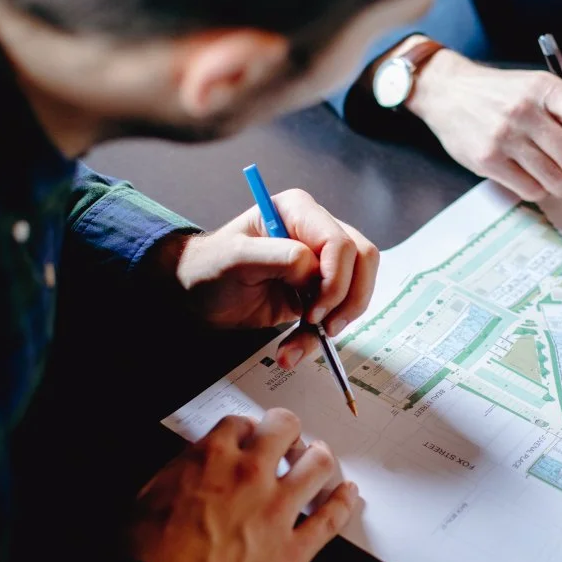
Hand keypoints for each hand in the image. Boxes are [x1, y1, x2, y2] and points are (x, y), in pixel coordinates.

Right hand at [129, 410, 359, 561]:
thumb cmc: (148, 556)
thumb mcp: (151, 495)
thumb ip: (184, 472)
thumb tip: (197, 465)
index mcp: (213, 458)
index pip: (242, 423)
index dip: (248, 428)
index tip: (250, 436)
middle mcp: (251, 475)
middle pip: (286, 429)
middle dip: (287, 430)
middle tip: (288, 437)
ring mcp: (278, 510)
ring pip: (317, 465)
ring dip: (319, 457)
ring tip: (319, 457)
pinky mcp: (295, 548)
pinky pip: (331, 518)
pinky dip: (343, 502)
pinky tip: (348, 494)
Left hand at [153, 190, 379, 367]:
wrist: (198, 295)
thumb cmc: (210, 267)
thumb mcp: (236, 258)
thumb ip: (277, 256)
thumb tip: (313, 270)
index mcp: (297, 211)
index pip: (339, 241)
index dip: (335, 278)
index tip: (314, 308)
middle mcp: (315, 231)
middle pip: (362, 259)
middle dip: (347, 298)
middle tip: (322, 325)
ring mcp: (322, 261)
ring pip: (360, 285)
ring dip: (339, 320)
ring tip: (304, 341)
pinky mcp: (319, 290)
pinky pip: (339, 311)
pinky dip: (321, 336)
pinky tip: (293, 349)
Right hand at [407, 48, 561, 201]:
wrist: (448, 93)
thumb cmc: (503, 92)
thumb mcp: (542, 85)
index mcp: (546, 89)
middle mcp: (525, 112)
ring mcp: (504, 138)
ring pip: (555, 180)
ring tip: (560, 177)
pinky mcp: (487, 160)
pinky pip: (530, 190)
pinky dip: (542, 191)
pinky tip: (536, 178)